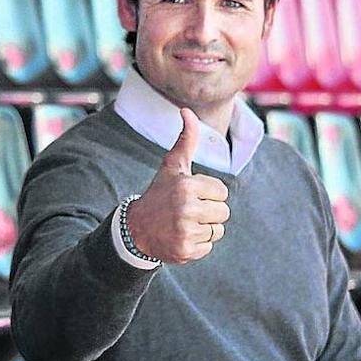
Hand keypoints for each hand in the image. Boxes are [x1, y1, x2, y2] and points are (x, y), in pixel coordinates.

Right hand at [125, 108, 229, 263]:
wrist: (136, 228)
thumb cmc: (160, 193)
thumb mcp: (172, 166)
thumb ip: (186, 139)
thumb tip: (186, 110)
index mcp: (187, 186)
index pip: (222, 192)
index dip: (209, 194)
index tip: (190, 195)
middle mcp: (186, 208)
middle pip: (223, 212)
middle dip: (209, 212)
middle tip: (187, 211)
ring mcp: (185, 231)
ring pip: (217, 231)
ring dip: (204, 229)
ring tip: (184, 224)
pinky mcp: (185, 250)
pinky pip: (208, 247)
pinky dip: (198, 245)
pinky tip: (181, 237)